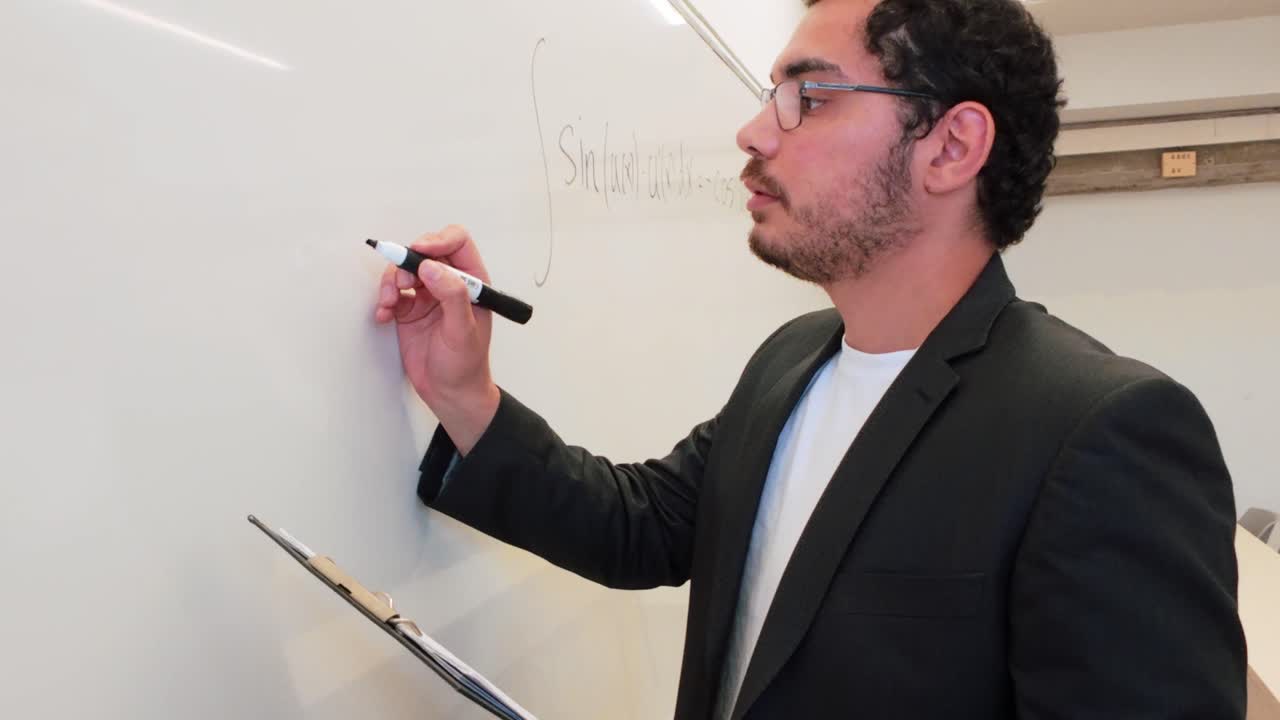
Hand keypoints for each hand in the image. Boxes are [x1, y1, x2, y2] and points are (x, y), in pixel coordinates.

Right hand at [374, 225, 499, 452]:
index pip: (457, 243)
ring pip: (404, 271)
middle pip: (424, 253)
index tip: (419, 251)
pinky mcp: (409, 310)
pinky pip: (392, 293)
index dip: (438, 241)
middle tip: (403, 284)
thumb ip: (452, 296)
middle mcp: (449, 284)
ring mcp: (428, 296)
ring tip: (389, 303)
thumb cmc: (465, 366)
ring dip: (392, 282)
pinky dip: (383, 300)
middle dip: (408, 263)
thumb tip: (432, 267)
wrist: (449, 394)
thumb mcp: (463, 331)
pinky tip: (383, 316)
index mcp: (472, 283)